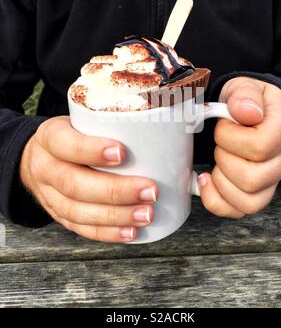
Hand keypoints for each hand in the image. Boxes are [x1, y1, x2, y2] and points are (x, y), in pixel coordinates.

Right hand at [20, 117, 157, 241]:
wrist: (37, 157)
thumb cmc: (71, 135)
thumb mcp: (81, 120)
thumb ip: (112, 121)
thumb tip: (169, 125)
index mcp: (50, 137)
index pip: (65, 144)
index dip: (91, 150)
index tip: (123, 153)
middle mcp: (45, 168)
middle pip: (74, 184)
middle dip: (115, 191)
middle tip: (150, 191)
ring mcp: (49, 195)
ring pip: (78, 211)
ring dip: (116, 216)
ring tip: (146, 214)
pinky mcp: (58, 215)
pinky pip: (81, 228)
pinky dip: (107, 232)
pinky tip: (130, 232)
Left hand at [198, 77, 280, 218]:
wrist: (251, 113)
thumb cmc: (247, 101)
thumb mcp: (244, 87)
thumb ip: (244, 95)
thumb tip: (245, 112)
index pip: (260, 147)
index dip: (230, 138)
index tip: (223, 124)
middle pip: (252, 178)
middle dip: (223, 158)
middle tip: (221, 142)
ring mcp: (273, 179)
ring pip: (248, 200)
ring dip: (221, 180)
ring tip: (219, 158)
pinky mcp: (258, 193)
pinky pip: (238, 211)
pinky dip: (215, 200)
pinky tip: (206, 180)